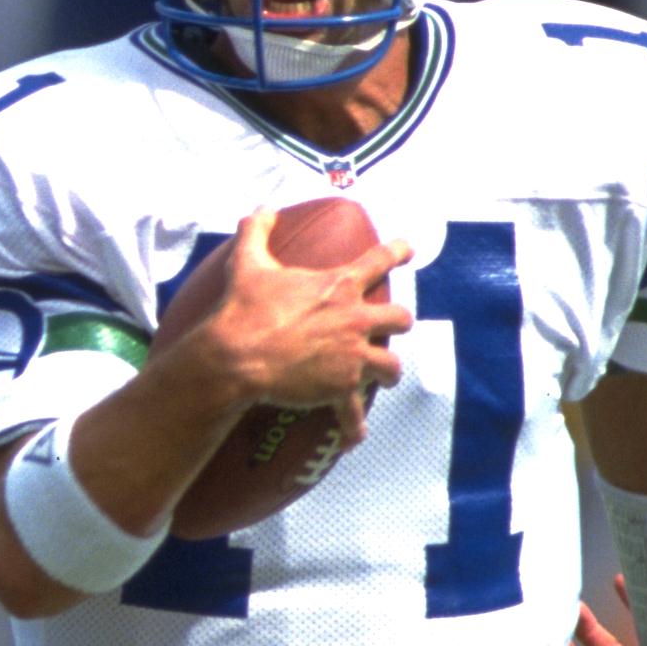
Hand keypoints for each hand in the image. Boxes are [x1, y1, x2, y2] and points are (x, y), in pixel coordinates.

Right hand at [174, 214, 413, 415]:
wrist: (238, 356)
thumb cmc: (244, 308)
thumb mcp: (249, 263)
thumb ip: (257, 231)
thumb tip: (261, 208)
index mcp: (338, 286)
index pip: (380, 260)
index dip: (397, 251)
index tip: (409, 249)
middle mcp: (355, 319)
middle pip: (399, 318)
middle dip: (398, 323)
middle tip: (390, 326)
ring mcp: (352, 355)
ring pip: (391, 365)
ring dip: (388, 371)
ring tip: (384, 377)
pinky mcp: (342, 387)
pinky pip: (355, 411)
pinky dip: (354, 426)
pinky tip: (355, 437)